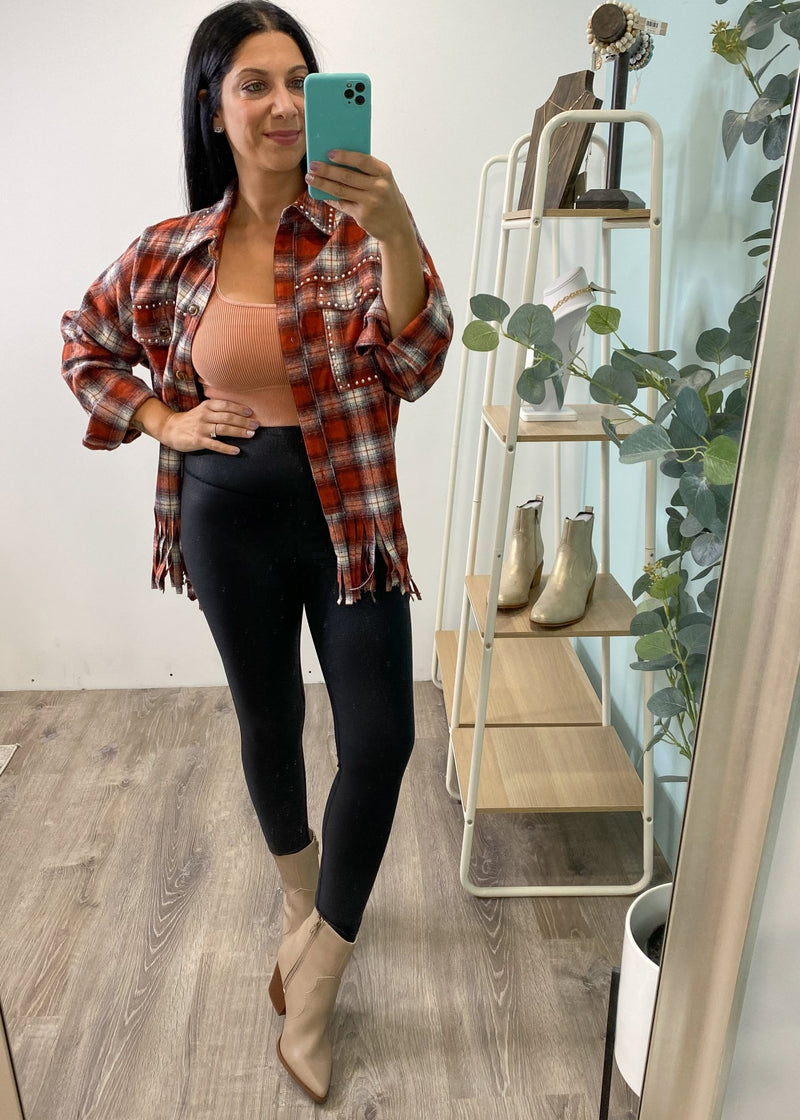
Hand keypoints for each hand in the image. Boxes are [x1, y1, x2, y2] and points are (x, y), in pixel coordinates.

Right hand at [135, 398, 257, 454]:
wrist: (170, 428)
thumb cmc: (191, 420)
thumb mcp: (203, 409)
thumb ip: (218, 409)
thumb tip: (240, 411)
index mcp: (207, 406)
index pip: (226, 405)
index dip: (239, 408)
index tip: (251, 412)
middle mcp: (204, 415)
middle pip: (228, 417)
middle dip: (244, 421)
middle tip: (256, 425)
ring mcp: (201, 428)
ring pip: (223, 429)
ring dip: (239, 432)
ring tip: (251, 435)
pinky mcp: (198, 441)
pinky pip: (215, 445)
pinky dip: (227, 448)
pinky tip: (237, 451)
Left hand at [305, 151, 414, 244]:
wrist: (397, 228)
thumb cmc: (386, 199)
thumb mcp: (383, 182)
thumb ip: (366, 172)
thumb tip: (336, 161)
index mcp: (384, 172)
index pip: (362, 160)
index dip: (344, 156)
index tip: (329, 152)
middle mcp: (378, 187)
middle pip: (347, 176)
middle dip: (327, 170)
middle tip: (312, 165)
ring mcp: (371, 202)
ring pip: (341, 190)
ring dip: (323, 183)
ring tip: (310, 177)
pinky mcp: (363, 215)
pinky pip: (342, 204)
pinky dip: (329, 198)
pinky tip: (320, 193)